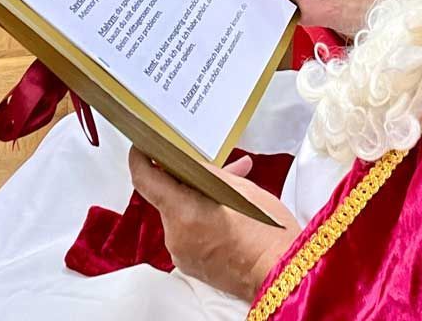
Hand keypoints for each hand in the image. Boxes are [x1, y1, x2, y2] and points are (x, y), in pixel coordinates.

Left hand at [128, 148, 300, 302]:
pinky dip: (204, 216)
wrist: (281, 274)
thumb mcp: (238, 188)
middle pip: (168, 197)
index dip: (140, 158)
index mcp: (183, 212)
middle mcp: (176, 236)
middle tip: (211, 162)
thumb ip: (207, 174)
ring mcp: (183, 253)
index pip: (145, 180)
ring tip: (235, 182)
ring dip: (200, 197)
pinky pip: (190, 232)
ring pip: (182, 214)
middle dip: (186, 178)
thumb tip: (189, 164)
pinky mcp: (193, 265)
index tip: (142, 146)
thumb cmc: (266, 231)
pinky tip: (230, 207)